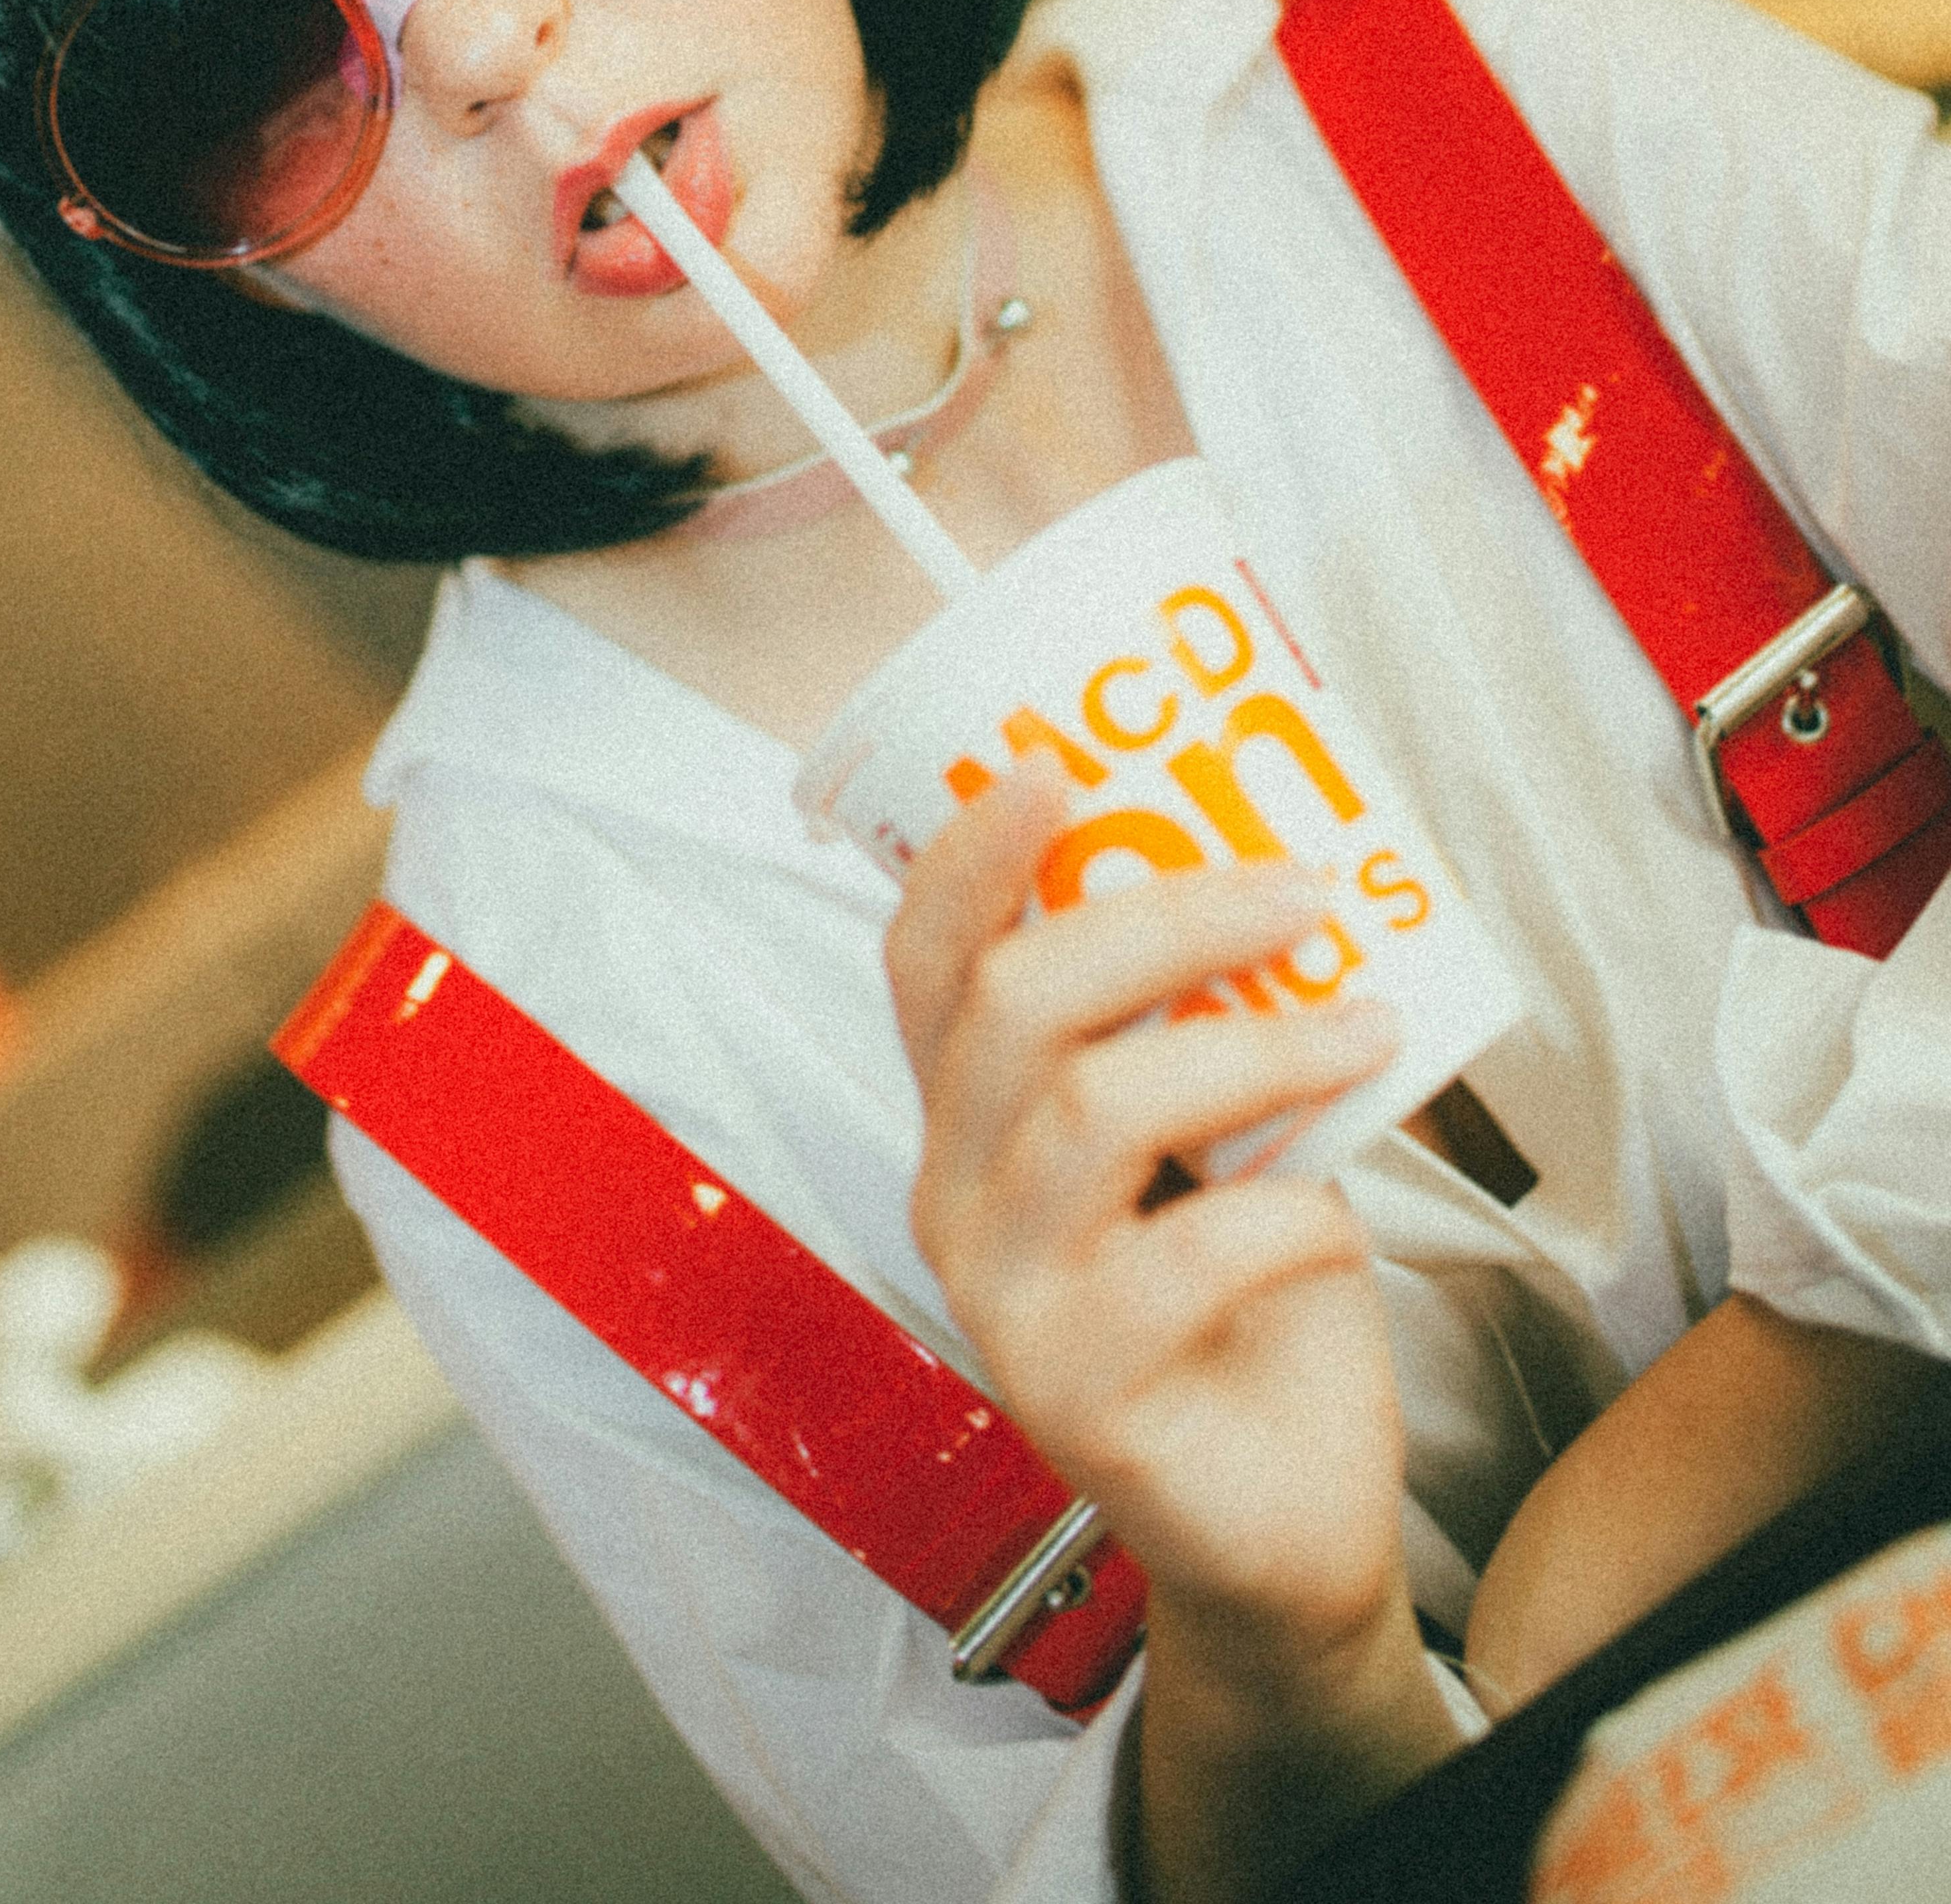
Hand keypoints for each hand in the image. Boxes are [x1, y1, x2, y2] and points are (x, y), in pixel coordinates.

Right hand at [886, 756, 1412, 1656]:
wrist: (1285, 1521)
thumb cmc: (1254, 1298)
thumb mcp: (1224, 1133)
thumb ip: (1217, 1026)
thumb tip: (1297, 872)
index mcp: (972, 1119)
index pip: (922, 961)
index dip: (971, 855)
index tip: (1057, 767)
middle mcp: (955, 1197)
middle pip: (1015, 1007)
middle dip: (1164, 922)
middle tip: (1300, 887)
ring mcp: (1003, 1299)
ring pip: (1094, 1111)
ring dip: (1254, 1049)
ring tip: (1366, 1029)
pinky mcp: (1076, 1393)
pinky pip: (1181, 1260)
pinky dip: (1288, 1216)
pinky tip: (1341, 1223)